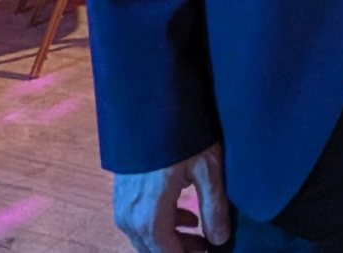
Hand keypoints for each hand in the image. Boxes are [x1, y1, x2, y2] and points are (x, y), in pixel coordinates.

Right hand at [112, 142, 231, 252]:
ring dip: (173, 239)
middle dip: (182, 250)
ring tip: (201, 231)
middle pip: (154, 250)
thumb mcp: (208, 168)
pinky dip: (162, 225)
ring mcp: (122, 205)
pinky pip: (139, 223)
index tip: (210, 251)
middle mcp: (129, 216)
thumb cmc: (182, 134)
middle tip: (208, 244)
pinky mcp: (122, 193)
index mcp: (149, 216)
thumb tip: (220, 240)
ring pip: (145, 238)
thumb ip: (214, 207)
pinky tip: (185, 214)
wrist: (150, 104)